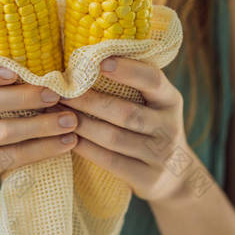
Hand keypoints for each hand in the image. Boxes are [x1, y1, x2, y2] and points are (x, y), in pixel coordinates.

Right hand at [0, 61, 77, 191]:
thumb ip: (9, 79)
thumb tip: (52, 63)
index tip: (16, 71)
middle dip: (23, 97)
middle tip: (55, 94)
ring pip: (2, 132)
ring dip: (40, 126)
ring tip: (70, 121)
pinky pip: (11, 157)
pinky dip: (42, 149)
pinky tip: (66, 143)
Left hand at [59, 57, 188, 201]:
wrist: (177, 177)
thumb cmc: (151, 128)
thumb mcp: (154, 104)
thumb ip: (133, 85)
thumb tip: (88, 57)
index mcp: (170, 100)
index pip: (153, 80)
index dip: (128, 70)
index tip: (99, 61)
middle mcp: (169, 126)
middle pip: (126, 112)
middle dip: (89, 101)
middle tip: (61, 91)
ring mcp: (160, 155)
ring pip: (114, 138)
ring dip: (82, 124)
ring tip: (57, 114)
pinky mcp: (148, 178)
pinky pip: (111, 162)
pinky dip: (86, 149)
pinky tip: (67, 139)